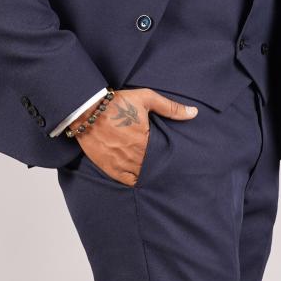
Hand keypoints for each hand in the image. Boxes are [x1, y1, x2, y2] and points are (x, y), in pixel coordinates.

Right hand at [72, 88, 197, 185]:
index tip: (174, 159)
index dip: (170, 159)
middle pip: (154, 168)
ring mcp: (120, 163)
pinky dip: (135, 181)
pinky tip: (141, 179)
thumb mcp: (146, 98)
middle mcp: (134, 155)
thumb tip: (194, 113)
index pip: (164, 156)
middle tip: (168, 168)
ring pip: (142, 176)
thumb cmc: (117, 102)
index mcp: (145, 140)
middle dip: (160, 168)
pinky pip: (126, 181)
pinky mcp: (109, 167)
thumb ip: (171, 107)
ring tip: (157, 174)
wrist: (86, 109)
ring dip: (149, 175)